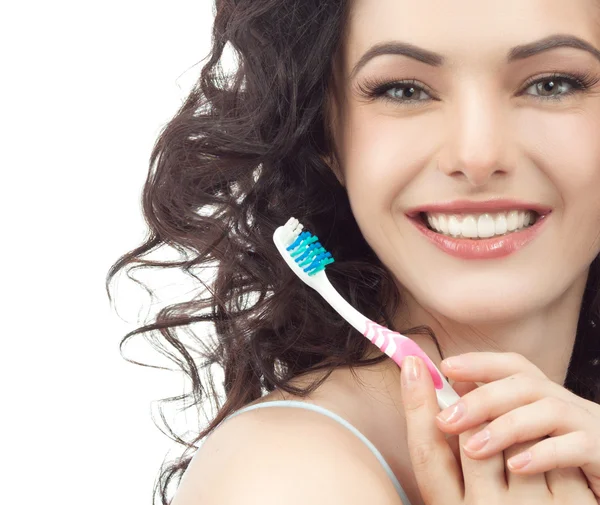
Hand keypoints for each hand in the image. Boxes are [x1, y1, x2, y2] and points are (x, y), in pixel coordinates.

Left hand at [435, 352, 599, 498]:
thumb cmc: (562, 471)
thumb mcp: (525, 440)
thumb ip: (494, 417)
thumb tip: (452, 395)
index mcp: (546, 398)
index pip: (512, 367)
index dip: (479, 362)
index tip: (446, 367)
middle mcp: (568, 404)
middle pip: (524, 384)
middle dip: (481, 399)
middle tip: (446, 419)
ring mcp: (589, 425)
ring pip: (549, 409)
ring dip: (506, 426)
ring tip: (473, 449)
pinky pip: (577, 446)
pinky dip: (544, 453)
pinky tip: (516, 466)